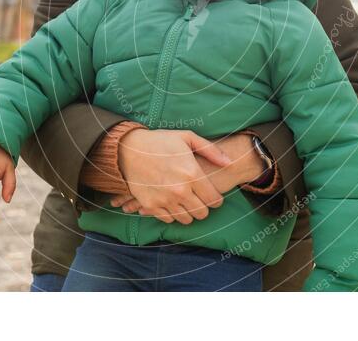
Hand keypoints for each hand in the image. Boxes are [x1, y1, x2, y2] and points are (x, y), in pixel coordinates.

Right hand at [113, 133, 264, 213]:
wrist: (128, 149)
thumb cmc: (160, 141)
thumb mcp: (187, 138)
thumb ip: (211, 151)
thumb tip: (230, 163)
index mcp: (192, 174)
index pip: (214, 200)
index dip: (216, 199)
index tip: (213, 196)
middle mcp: (180, 190)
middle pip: (202, 213)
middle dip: (204, 207)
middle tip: (199, 199)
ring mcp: (164, 200)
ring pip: (186, 220)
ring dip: (189, 212)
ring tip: (186, 201)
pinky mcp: (151, 206)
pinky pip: (169, 220)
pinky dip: (172, 214)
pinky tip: (172, 202)